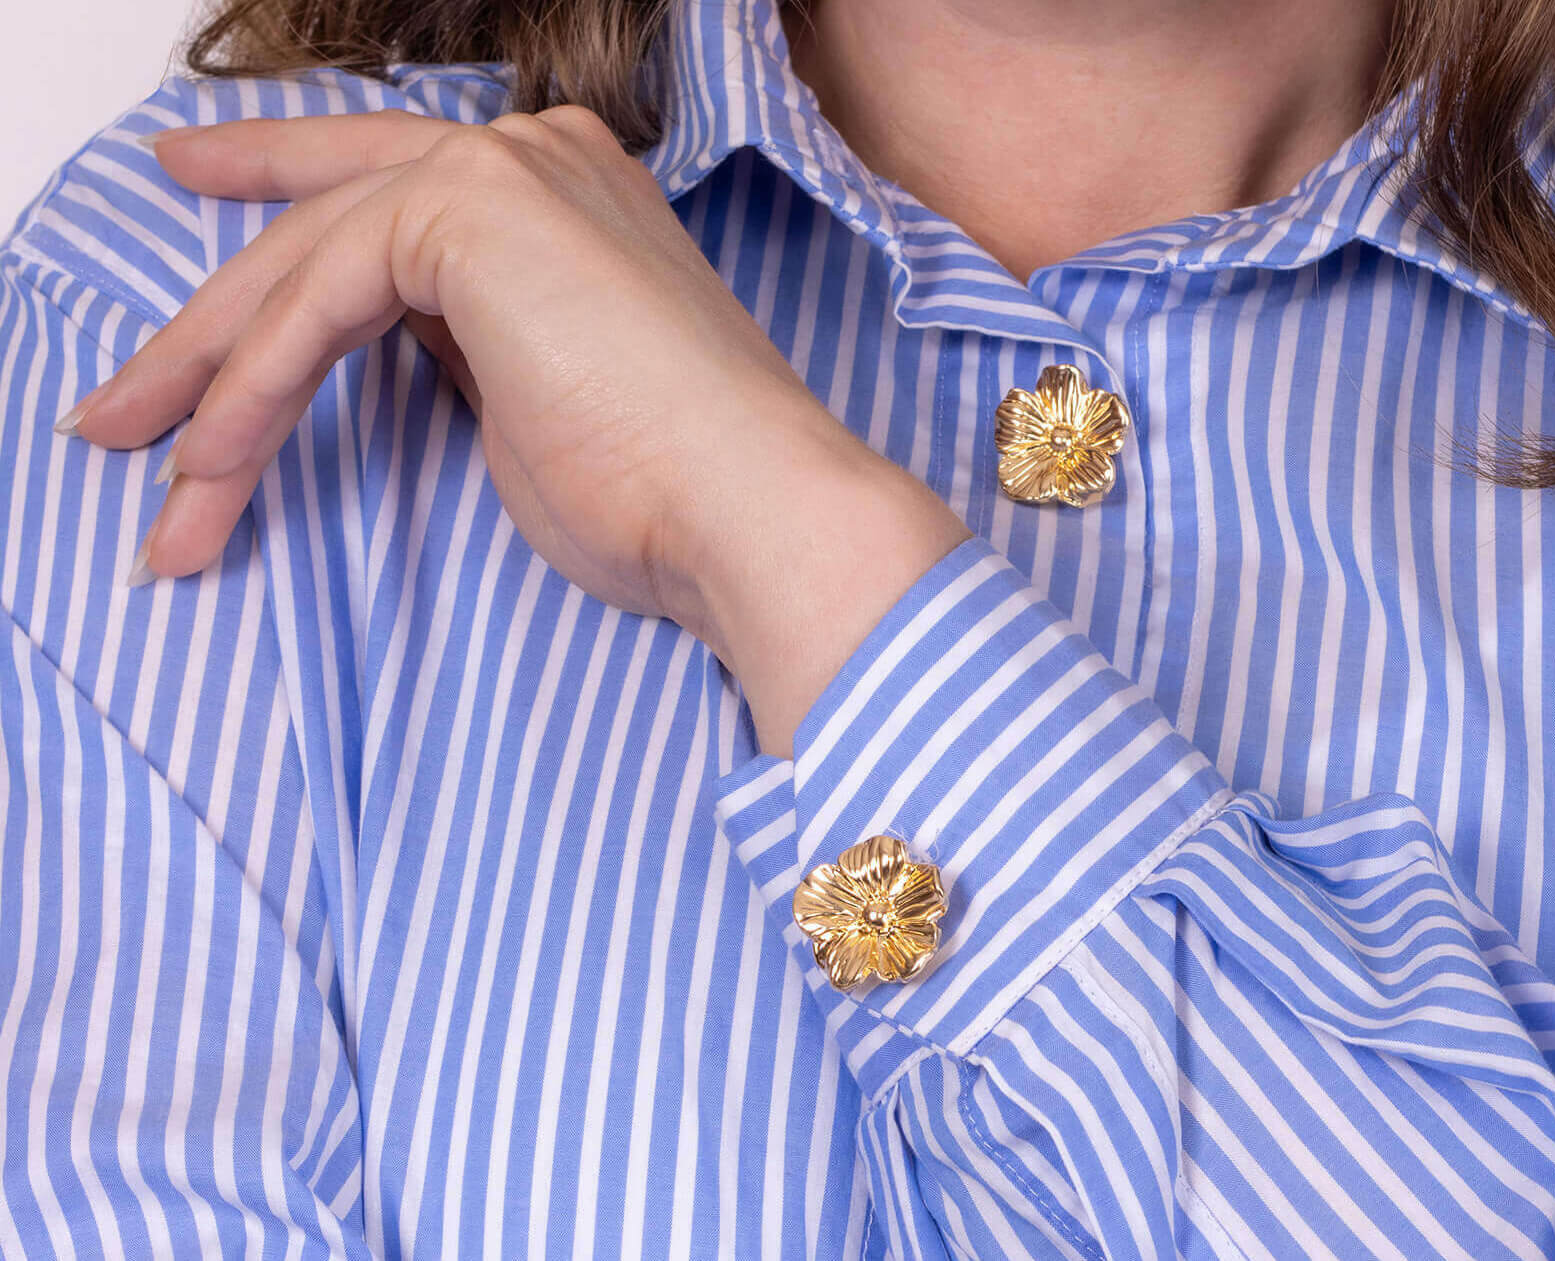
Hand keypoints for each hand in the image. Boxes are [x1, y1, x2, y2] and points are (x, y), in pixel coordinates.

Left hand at [63, 108, 968, 755]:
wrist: (753, 512)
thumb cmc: (671, 495)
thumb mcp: (537, 404)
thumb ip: (465, 347)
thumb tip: (399, 348)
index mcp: (570, 194)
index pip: (390, 193)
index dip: (280, 194)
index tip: (194, 195)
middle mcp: (538, 157)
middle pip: (325, 220)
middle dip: (208, 322)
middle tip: (122, 404)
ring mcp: (506, 172)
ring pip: (303, 261)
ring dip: (205, 375)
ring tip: (138, 462)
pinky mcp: (470, 212)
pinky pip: (312, 301)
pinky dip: (248, 388)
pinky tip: (214, 464)